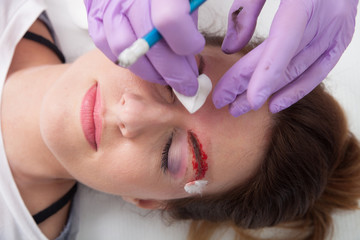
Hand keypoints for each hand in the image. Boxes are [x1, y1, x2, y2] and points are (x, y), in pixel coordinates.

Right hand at [84, 0, 204, 95]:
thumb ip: (186, 23)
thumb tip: (189, 58)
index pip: (169, 20)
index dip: (185, 42)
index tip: (195, 51)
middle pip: (148, 43)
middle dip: (173, 71)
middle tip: (187, 83)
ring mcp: (107, 7)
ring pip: (125, 51)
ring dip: (150, 72)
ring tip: (165, 76)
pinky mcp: (94, 16)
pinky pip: (106, 47)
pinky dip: (127, 61)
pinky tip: (144, 63)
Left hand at [213, 0, 358, 115]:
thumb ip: (245, 12)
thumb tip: (230, 50)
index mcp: (306, 0)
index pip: (284, 43)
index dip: (266, 74)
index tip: (249, 99)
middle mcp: (327, 18)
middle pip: (285, 63)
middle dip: (251, 86)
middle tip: (224, 102)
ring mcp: (338, 30)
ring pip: (298, 72)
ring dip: (269, 93)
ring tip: (240, 108)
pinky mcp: (341, 38)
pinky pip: (318, 71)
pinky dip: (297, 90)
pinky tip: (275, 104)